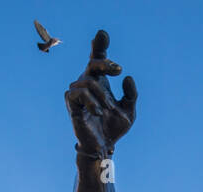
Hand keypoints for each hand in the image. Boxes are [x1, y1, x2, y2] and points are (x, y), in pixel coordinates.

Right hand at [65, 30, 137, 155]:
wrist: (104, 146)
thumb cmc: (114, 127)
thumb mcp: (129, 111)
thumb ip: (131, 94)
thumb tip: (127, 77)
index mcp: (101, 82)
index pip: (97, 59)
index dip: (99, 46)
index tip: (102, 34)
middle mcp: (87, 83)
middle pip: (93, 63)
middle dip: (105, 63)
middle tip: (118, 69)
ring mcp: (77, 92)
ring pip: (89, 82)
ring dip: (103, 96)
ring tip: (108, 109)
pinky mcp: (71, 103)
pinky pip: (80, 94)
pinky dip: (92, 102)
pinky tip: (99, 112)